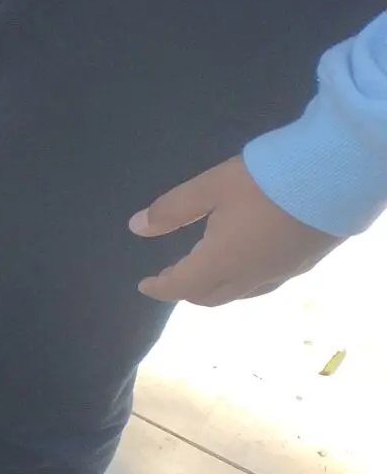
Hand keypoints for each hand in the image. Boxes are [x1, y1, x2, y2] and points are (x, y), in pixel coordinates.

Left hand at [132, 155, 340, 305]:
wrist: (337, 176)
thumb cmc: (267, 180)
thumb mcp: (210, 187)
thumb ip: (172, 209)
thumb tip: (136, 228)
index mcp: (222, 262)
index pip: (182, 287)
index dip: (159, 289)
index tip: (144, 285)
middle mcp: (251, 276)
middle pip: (210, 296)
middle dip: (185, 290)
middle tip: (170, 275)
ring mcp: (282, 273)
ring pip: (239, 294)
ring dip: (214, 288)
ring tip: (202, 271)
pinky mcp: (305, 264)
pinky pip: (264, 284)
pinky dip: (242, 282)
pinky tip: (244, 264)